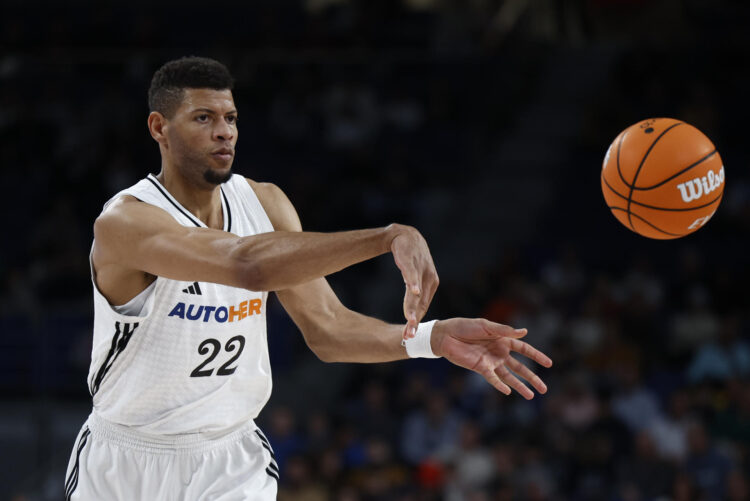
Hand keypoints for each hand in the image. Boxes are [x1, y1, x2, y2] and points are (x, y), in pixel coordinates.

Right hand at [388, 224, 438, 339]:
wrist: (405, 235)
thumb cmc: (411, 259)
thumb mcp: (414, 279)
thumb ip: (414, 297)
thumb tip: (412, 318)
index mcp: (430, 285)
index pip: (423, 308)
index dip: (416, 323)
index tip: (409, 337)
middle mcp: (428, 278)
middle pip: (420, 303)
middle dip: (414, 320)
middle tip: (409, 335)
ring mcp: (420, 268)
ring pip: (415, 291)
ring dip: (412, 306)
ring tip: (410, 319)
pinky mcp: (409, 259)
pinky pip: (411, 272)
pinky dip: (412, 281)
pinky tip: (413, 289)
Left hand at [431, 318, 552, 399]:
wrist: (445, 335)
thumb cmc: (465, 326)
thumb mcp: (485, 326)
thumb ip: (504, 331)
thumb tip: (524, 332)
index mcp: (502, 339)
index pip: (524, 349)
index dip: (536, 356)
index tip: (549, 363)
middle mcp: (499, 352)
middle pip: (520, 367)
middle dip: (532, 377)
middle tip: (544, 388)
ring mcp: (490, 361)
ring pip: (509, 376)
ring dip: (520, 386)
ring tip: (531, 396)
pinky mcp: (480, 368)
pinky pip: (493, 378)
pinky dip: (500, 385)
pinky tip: (508, 391)